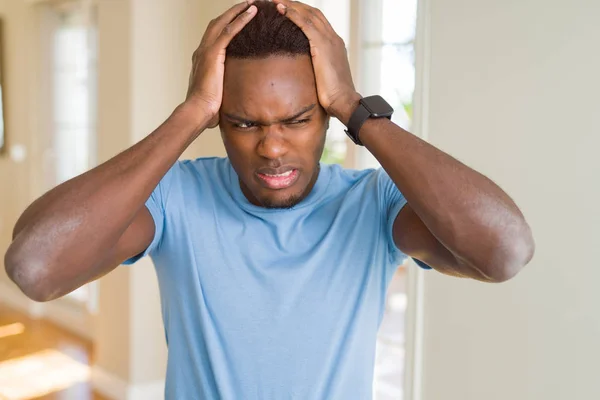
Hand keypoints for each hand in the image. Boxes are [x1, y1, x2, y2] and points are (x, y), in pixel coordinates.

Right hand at [186, 1, 257, 127]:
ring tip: (253, 3)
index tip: (240, 17)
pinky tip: (252, 13)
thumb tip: (237, 94)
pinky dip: (241, 20)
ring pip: (223, 22)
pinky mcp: (213, 54)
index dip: (227, 24)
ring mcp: (206, 50)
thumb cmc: (207, 108)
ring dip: (239, 10)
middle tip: (248, 3)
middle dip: (233, 11)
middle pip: (218, 23)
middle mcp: (202, 50)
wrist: (198, 111)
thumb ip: (225, 87)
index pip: (215, 34)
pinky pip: (229, 32)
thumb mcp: (218, 93)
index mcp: (203, 58)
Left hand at [273, 0, 360, 124]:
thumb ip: (316, 68)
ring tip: (275, 0)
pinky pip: (305, 24)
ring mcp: (329, 40)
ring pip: (308, 14)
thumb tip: (303, 73)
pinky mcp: (322, 46)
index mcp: (334, 44)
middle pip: (312, 13)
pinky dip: (292, 14)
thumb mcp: (324, 77)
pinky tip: (280, 9)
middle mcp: (333, 38)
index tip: (287, 9)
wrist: (343, 101)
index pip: (317, 21)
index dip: (302, 13)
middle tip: (277, 0)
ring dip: (291, 5)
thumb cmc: (333, 96)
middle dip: (295, 4)